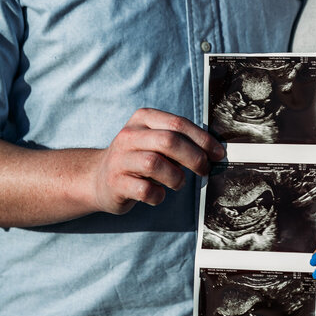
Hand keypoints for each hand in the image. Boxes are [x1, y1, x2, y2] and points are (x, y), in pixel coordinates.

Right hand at [91, 108, 224, 213]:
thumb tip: (213, 151)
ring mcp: (119, 159)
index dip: (202, 139)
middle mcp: (129, 136)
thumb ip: (179, 140)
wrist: (98, 178)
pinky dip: (158, 195)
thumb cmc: (137, 158)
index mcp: (142, 119)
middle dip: (194, 157)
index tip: (217, 153)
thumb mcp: (154, 140)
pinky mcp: (116, 183)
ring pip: (155, 164)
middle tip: (204, 170)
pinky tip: (159, 194)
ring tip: (178, 183)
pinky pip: (145, 190)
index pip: (178, 123)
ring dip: (176, 177)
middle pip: (168, 141)